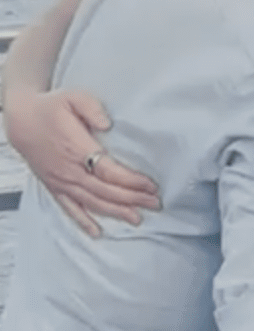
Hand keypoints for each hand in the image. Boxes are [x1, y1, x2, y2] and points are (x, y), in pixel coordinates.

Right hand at [2, 88, 158, 236]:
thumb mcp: (73, 98)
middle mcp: (69, 170)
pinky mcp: (54, 186)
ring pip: (91, 203)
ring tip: (137, 218)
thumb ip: (93, 109)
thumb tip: (108, 124)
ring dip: (116, 212)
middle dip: (132, 199)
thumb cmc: (50, 108)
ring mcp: (60, 181)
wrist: (20, 120)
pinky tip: (97, 232)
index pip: (109, 171)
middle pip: (105, 191)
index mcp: (76, 149)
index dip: (131, 181)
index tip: (151, 185)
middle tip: (155, 203)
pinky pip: (69, 208)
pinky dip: (83, 221)